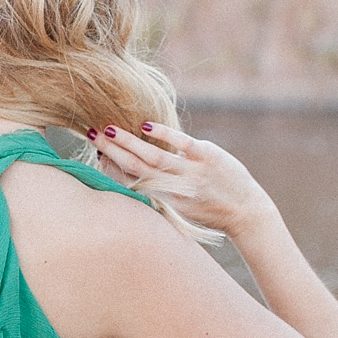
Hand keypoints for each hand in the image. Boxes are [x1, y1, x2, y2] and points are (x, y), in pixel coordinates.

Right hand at [86, 122, 271, 238]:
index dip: (110, 168)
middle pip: (136, 168)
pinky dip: (163, 135)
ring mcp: (192, 173)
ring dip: (128, 143)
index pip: (131, 183)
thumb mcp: (178, 207)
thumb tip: (131, 170)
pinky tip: (145, 125)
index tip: (95, 152)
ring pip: (154, 157)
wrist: (246, 212)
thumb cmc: (208, 209)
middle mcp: (174, 189)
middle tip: (92, 135)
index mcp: (164, 202)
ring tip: (108, 129)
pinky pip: (182, 144)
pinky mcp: (209, 157)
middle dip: (112, 152)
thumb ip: (155, 191)